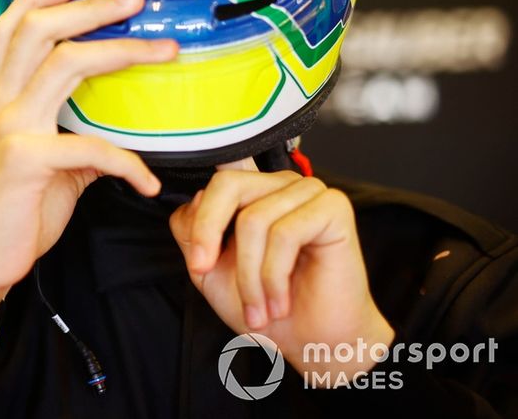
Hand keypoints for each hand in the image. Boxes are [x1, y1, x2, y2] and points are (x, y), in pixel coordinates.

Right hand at [0, 0, 176, 314]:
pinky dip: (127, 163)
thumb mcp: (44, 160)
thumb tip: (118, 131)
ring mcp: (11, 128)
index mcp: (1, 97)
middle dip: (91, 9)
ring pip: (65, 65)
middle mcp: (1, 102)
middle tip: (134, 0)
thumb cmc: (12, 209)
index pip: (10, 28)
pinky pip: (90, 148)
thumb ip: (75, 136)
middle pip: (39, 30)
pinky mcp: (27, 161)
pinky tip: (147, 180)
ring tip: (161, 51)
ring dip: (121, 52)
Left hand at [168, 164, 393, 375]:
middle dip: (210, 236)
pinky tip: (280, 302)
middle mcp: (280, 184)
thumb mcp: (210, 267)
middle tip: (209, 273)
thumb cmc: (265, 305)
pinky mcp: (334, 209)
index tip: (198, 265)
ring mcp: (309, 192)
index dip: (200, 221)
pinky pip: (286, 234)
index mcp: (253, 191)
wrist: (311, 343)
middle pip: (228, 186)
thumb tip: (193, 200)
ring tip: (259, 308)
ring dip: (250, 275)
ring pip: (254, 219)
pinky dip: (275, 276)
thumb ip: (191, 230)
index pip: (215, 181)